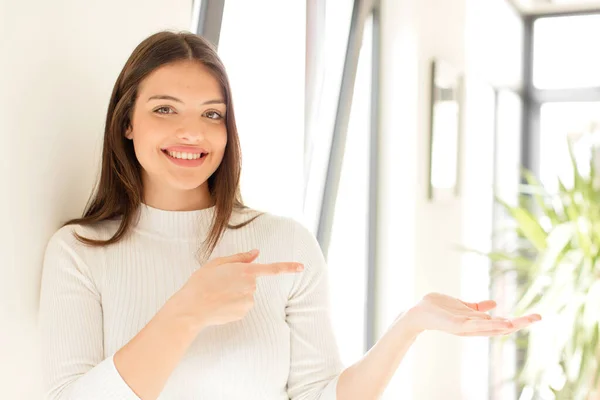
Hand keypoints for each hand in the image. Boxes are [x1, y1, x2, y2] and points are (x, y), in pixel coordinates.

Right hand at [175, 249, 303, 328]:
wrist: (191, 308)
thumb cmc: (201, 283)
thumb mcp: (217, 263)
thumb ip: (240, 258)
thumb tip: (256, 253)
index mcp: (245, 271)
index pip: (272, 269)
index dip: (288, 268)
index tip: (302, 267)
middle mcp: (250, 287)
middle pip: (252, 281)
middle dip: (240, 280)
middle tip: (220, 282)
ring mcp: (248, 302)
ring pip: (247, 294)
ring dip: (236, 292)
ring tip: (218, 294)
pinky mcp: (243, 313)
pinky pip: (242, 306)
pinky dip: (233, 304)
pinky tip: (220, 304)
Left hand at [404, 292, 541, 336]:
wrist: (419, 311)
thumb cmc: (439, 309)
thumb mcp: (463, 306)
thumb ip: (477, 307)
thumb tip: (495, 304)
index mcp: (478, 323)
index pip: (502, 324)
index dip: (519, 321)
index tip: (537, 316)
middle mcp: (474, 328)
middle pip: (501, 328)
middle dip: (520, 323)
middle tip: (538, 317)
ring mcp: (466, 328)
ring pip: (490, 328)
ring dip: (506, 325)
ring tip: (521, 322)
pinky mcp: (457, 325)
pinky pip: (475, 325)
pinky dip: (488, 324)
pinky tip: (500, 322)